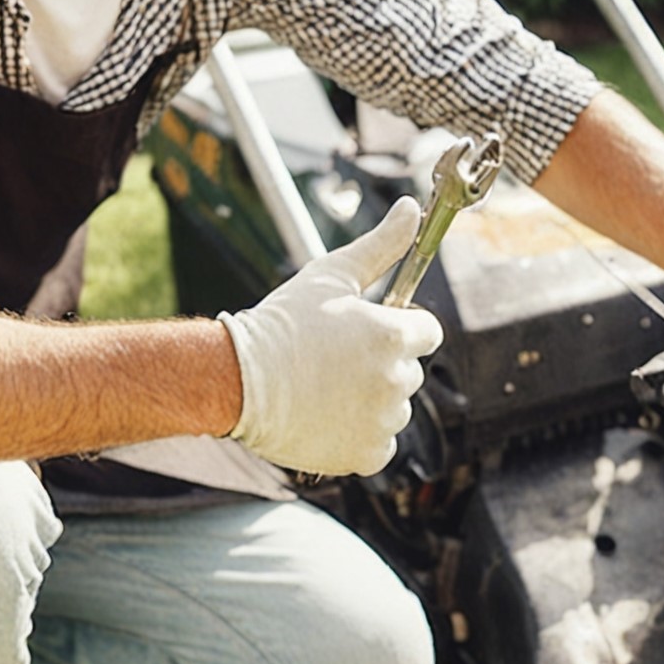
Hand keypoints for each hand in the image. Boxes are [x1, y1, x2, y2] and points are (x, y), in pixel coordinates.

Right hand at [219, 196, 442, 475]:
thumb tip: (411, 208)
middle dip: (381, 365)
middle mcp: (396, 380)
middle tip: (334, 361)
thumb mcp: (331, 274)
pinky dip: (360, 437)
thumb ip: (381, 245)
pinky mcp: (366, 455)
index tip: (369, 332)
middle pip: (409, 371)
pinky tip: (328, 418)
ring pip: (394, 409)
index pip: (427, 332)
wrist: (236, 380)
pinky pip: (380, 444)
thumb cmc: (282, 323)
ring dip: (371, 401)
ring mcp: (382, 421)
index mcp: (394, 335)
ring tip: (325, 390)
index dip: (400, 329)